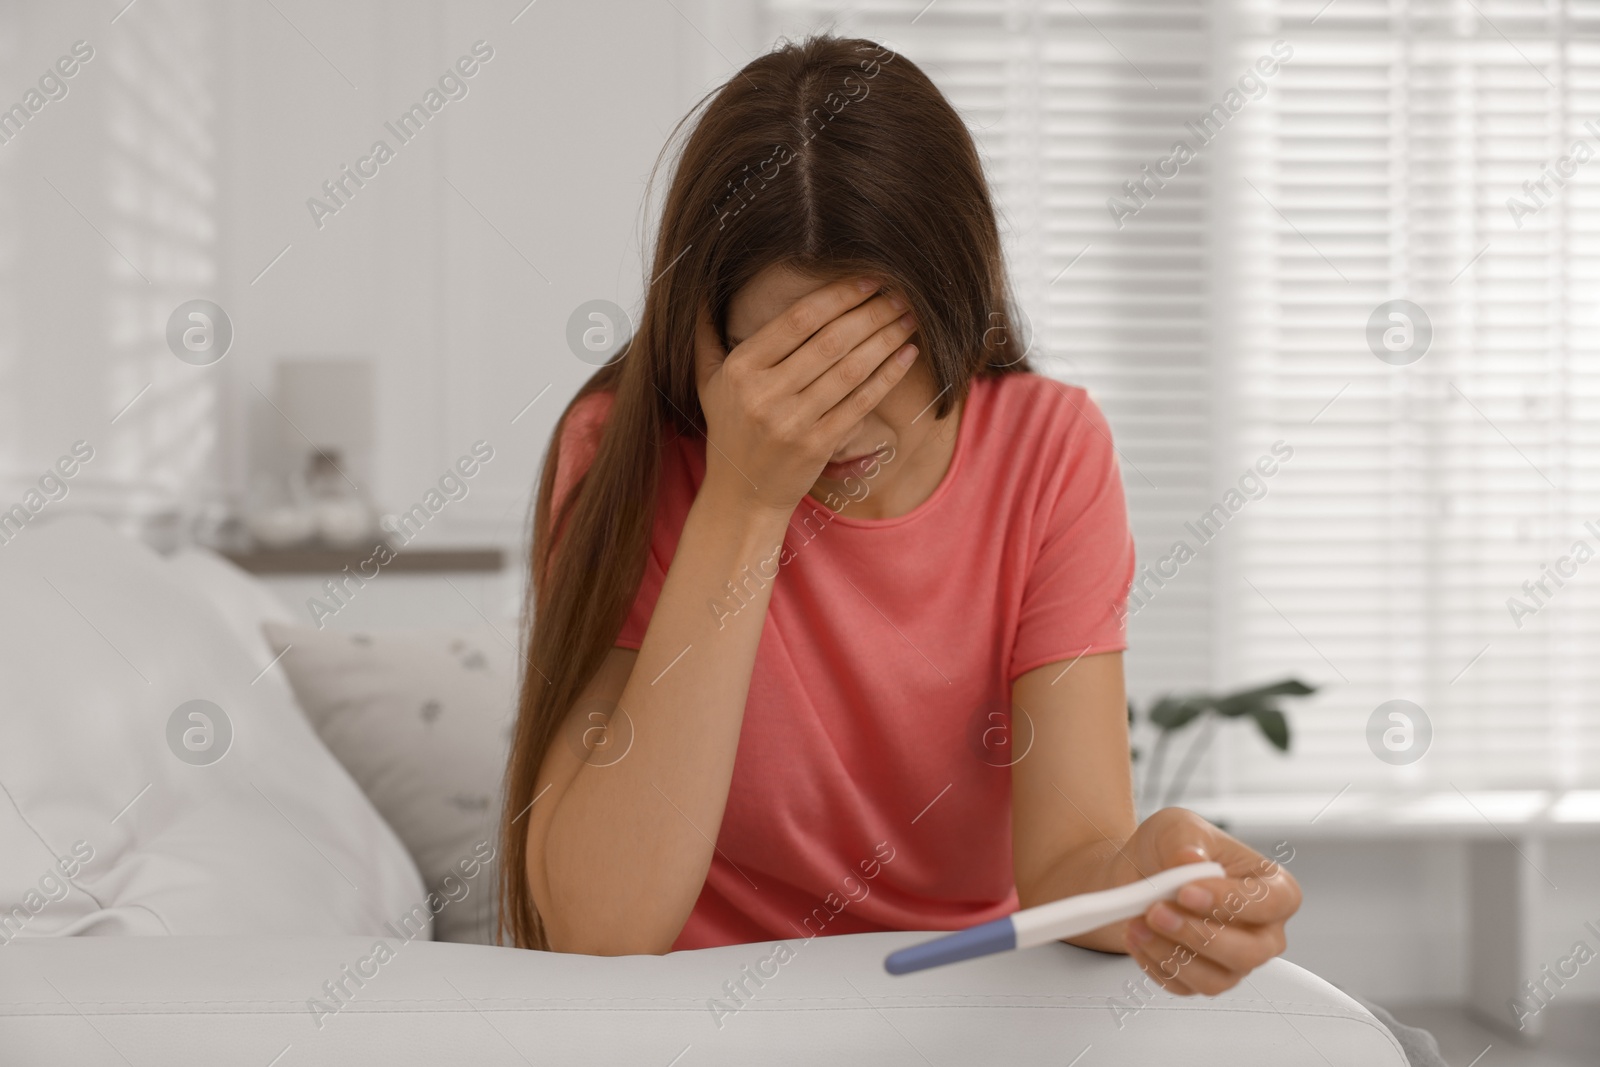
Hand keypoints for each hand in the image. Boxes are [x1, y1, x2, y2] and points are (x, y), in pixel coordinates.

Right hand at [693, 277, 918, 514]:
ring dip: (885, 339)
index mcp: (741, 369)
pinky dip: (887, 376)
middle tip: (899, 293)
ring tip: (908, 317)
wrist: (742, 495)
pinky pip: (860, 403)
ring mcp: (793, 422)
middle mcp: (765, 395)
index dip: (837, 296)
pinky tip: (907, 355)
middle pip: (830, 341)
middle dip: (870, 313)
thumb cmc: (731, 430)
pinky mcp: (818, 446)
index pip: (797, 320)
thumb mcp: (707, 380)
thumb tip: (702, 291)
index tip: (867, 280)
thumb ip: (705, 334)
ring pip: (850, 370)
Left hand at [1121, 807, 1300, 995]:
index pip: (1272, 903)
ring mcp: (1234, 960)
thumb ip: (1186, 841)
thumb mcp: (1177, 826)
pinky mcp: (1203, 978)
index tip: (1187, 891)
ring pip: (1215, 979)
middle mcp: (1262, 931)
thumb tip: (1192, 861)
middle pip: (1248, 953)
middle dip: (1197, 935)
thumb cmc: (1171, 850)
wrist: (1137, 872)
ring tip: (1138, 921)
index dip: (1231, 901)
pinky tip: (1138, 934)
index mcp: (1272, 887)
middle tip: (1156, 910)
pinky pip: (1183, 985)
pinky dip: (1154, 962)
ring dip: (1171, 953)